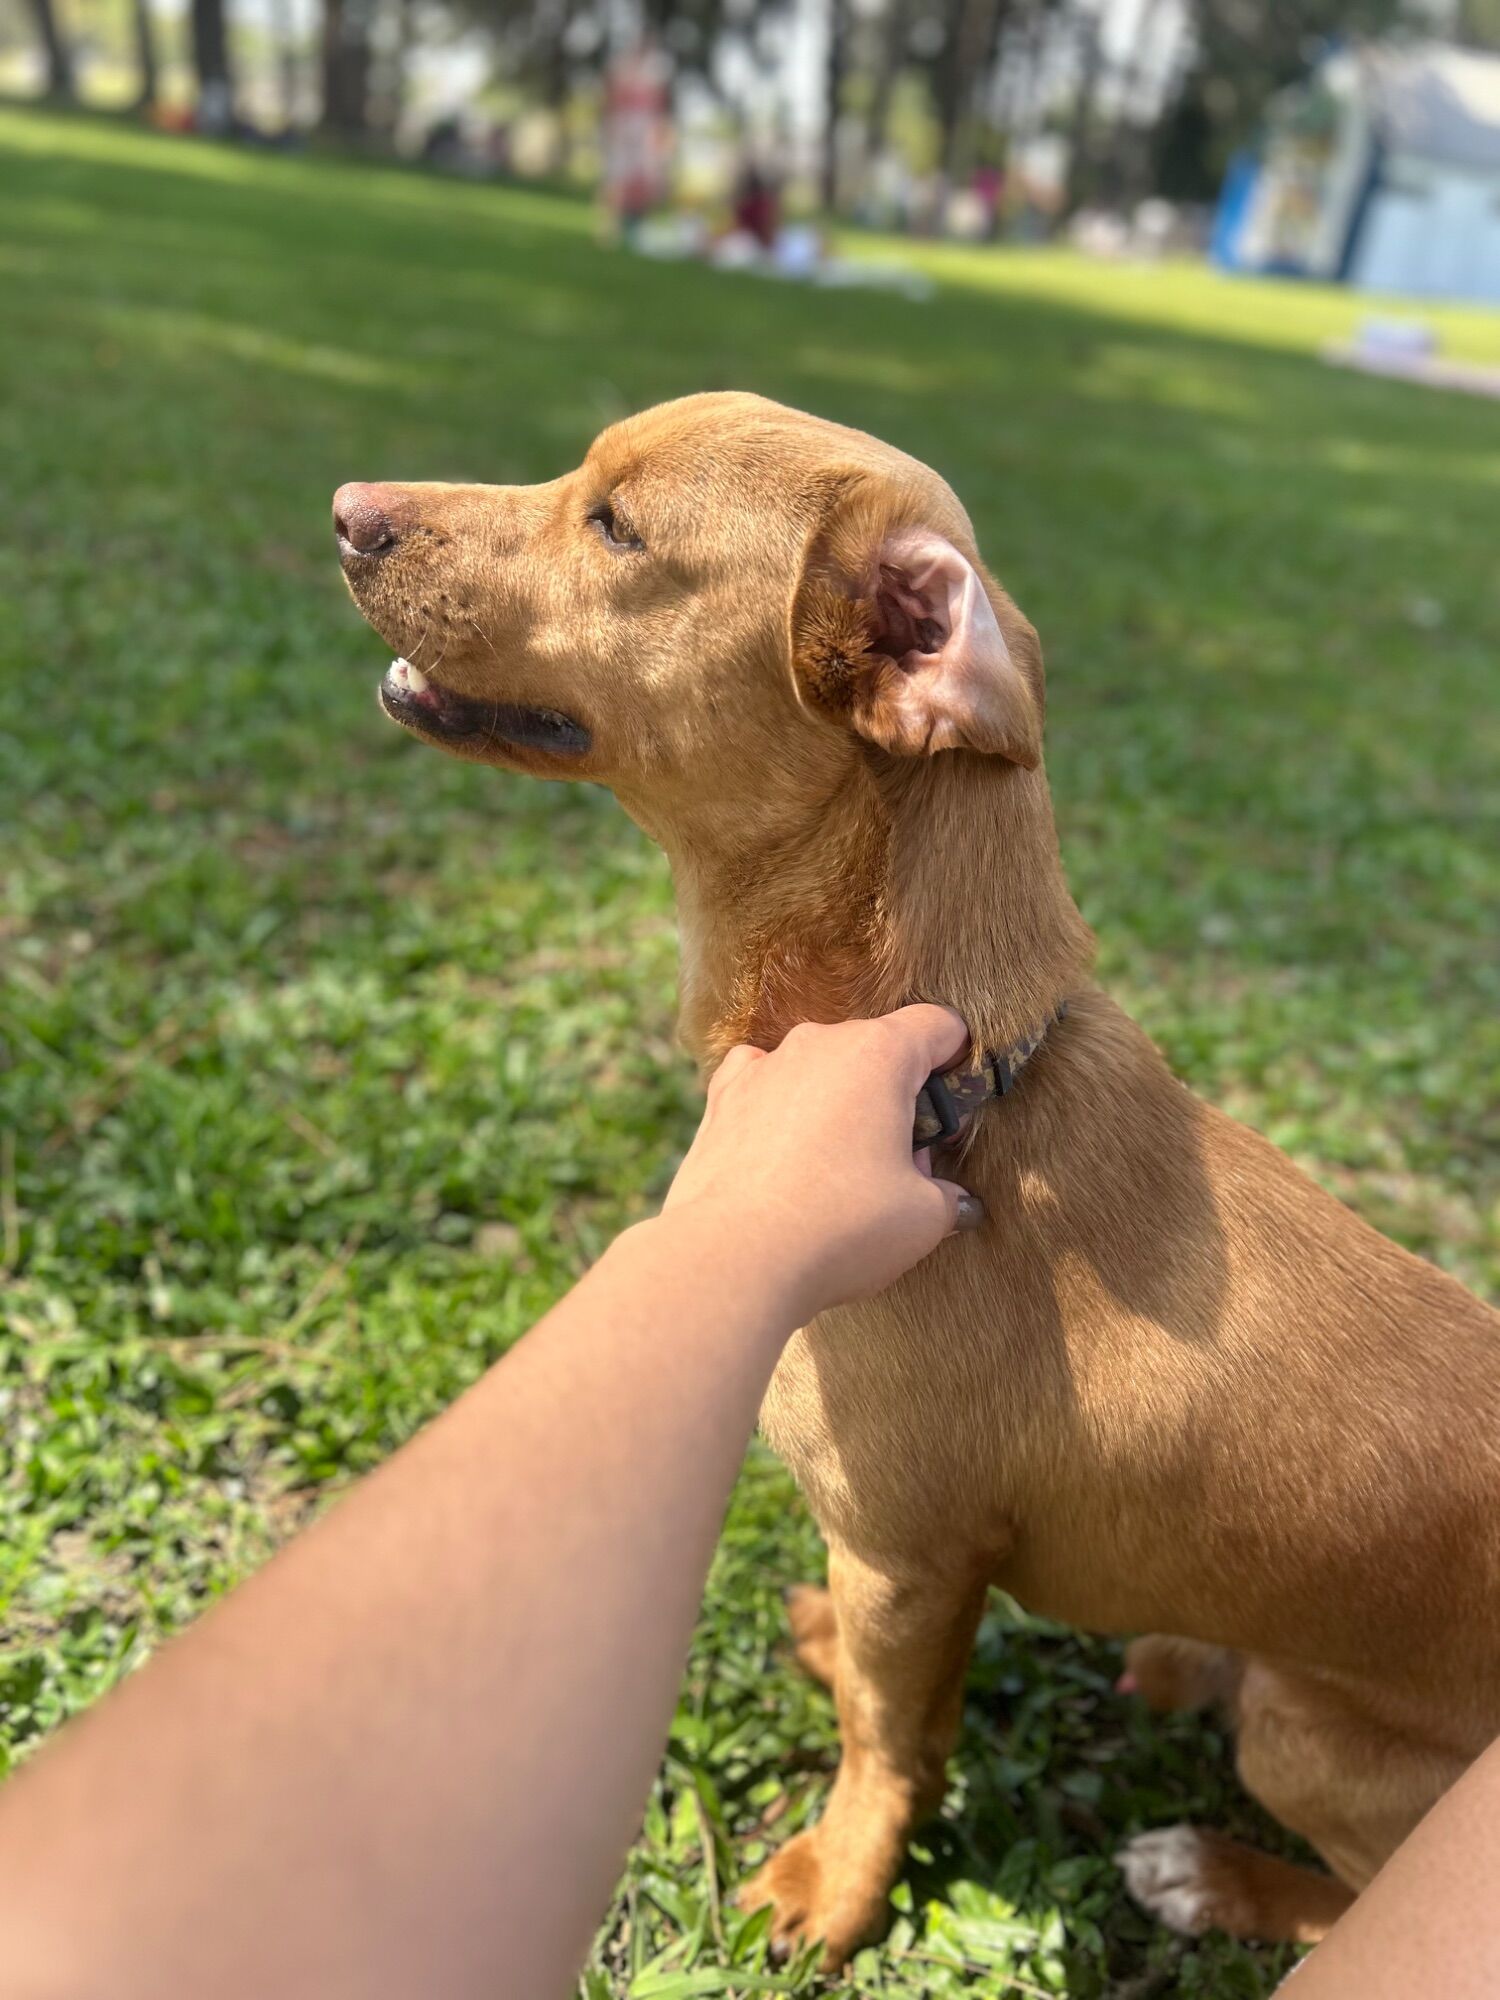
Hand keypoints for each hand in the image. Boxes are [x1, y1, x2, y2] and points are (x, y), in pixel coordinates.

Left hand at [663, 1007, 980, 1320]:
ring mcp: (764, 1066)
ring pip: (821, 1067)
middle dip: (899, 1097)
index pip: (939, 1025)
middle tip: (906, 1162)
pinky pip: (764, 1082)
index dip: (960, 1061)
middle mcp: (818, 1043)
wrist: (732, 1259)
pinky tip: (786, 1150)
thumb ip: (948, 1197)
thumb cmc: (837, 1228)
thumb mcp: (923, 1219)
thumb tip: (952, 1201)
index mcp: (879, 1054)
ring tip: (844, 1169)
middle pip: (878, 1049)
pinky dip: (782, 1106)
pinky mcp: (721, 1098)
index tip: (958, 1109)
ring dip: (841, 1103)